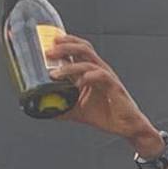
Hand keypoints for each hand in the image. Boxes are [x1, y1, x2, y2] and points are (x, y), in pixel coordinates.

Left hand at [45, 35, 163, 154]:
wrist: (126, 127)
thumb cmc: (104, 115)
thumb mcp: (76, 111)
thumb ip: (60, 107)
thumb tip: (41, 109)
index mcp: (90, 71)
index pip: (78, 49)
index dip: (64, 42)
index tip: (48, 42)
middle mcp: (99, 70)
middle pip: (83, 48)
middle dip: (65, 47)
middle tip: (48, 52)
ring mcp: (107, 77)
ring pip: (89, 62)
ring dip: (70, 66)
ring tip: (55, 73)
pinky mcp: (115, 87)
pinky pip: (101, 76)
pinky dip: (88, 77)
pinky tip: (78, 83)